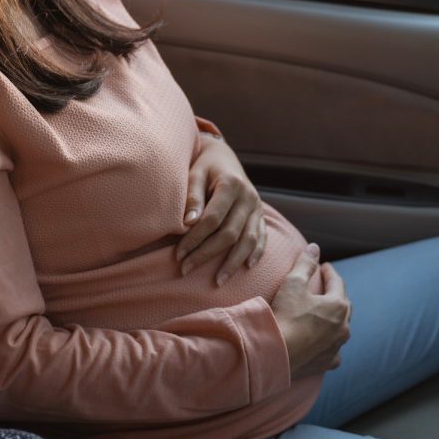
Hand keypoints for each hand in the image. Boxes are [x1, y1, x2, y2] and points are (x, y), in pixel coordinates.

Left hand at [176, 134, 266, 285]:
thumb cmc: (204, 166)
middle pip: (230, 233)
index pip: (212, 219)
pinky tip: (247, 267)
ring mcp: (257, 207)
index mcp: (231, 184)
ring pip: (248, 240)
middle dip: (207, 254)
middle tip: (186, 269)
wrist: (224, 156)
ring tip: (218, 281)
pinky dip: (255, 253)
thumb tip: (189, 223)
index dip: (194, 239)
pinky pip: (262, 237)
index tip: (177, 254)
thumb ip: (192, 197)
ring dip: (233, 262)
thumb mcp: (194, 174)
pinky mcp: (261, 214)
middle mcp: (248, 197)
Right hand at [271, 243, 351, 380]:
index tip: (323, 266)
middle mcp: (343, 326)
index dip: (329, 272)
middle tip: (326, 287)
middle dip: (335, 294)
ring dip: (335, 319)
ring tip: (325, 314)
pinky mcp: (328, 362)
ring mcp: (337, 346)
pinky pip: (334, 350)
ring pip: (341, 328)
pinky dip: (330, 344)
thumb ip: (305, 263)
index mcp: (338, 305)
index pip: (337, 282)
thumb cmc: (285, 315)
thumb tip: (315, 247)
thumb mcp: (293, 283)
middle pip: (343, 305)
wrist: (276, 353)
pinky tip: (325, 343)